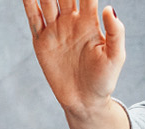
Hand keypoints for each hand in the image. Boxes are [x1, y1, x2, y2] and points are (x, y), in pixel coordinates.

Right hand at [25, 0, 124, 117]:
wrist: (85, 102)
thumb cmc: (104, 79)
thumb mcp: (115, 57)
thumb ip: (116, 33)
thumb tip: (109, 8)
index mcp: (91, 21)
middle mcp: (72, 21)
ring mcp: (55, 30)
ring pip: (47, 1)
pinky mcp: (41, 41)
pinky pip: (33, 18)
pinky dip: (28, 3)